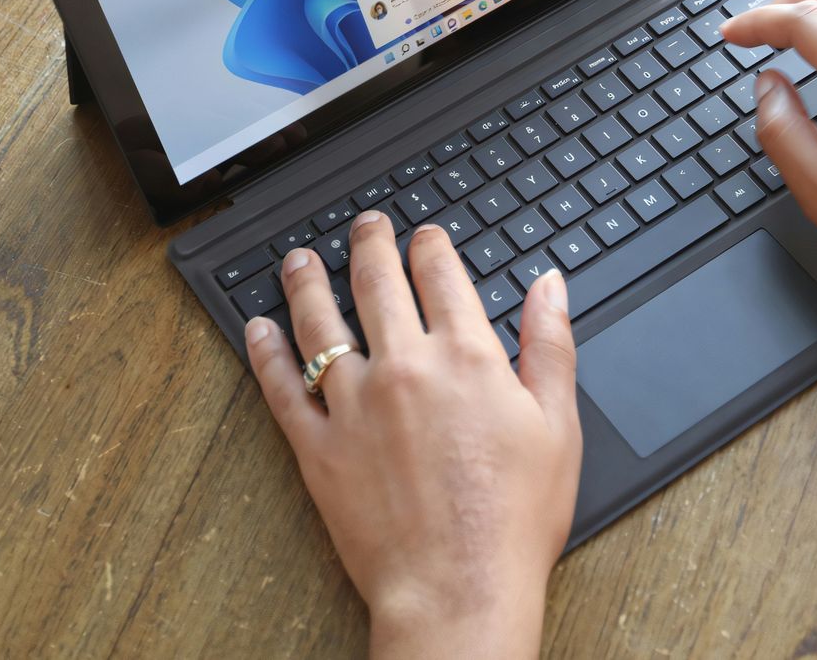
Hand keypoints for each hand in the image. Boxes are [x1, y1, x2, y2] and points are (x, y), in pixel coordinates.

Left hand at [245, 216, 580, 659]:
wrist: (460, 590)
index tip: (424, 236)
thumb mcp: (558, 425)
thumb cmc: (513, 520)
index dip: (430, 245)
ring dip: (307, 282)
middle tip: (365, 226)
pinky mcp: (318, 448)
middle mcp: (405, 367)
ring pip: (320, 323)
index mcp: (466, 356)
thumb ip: (550, 345)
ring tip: (300, 260)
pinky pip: (281, 388)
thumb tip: (549, 286)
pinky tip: (259, 329)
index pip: (440, 273)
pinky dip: (266, 353)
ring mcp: (354, 406)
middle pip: (377, 282)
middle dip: (370, 243)